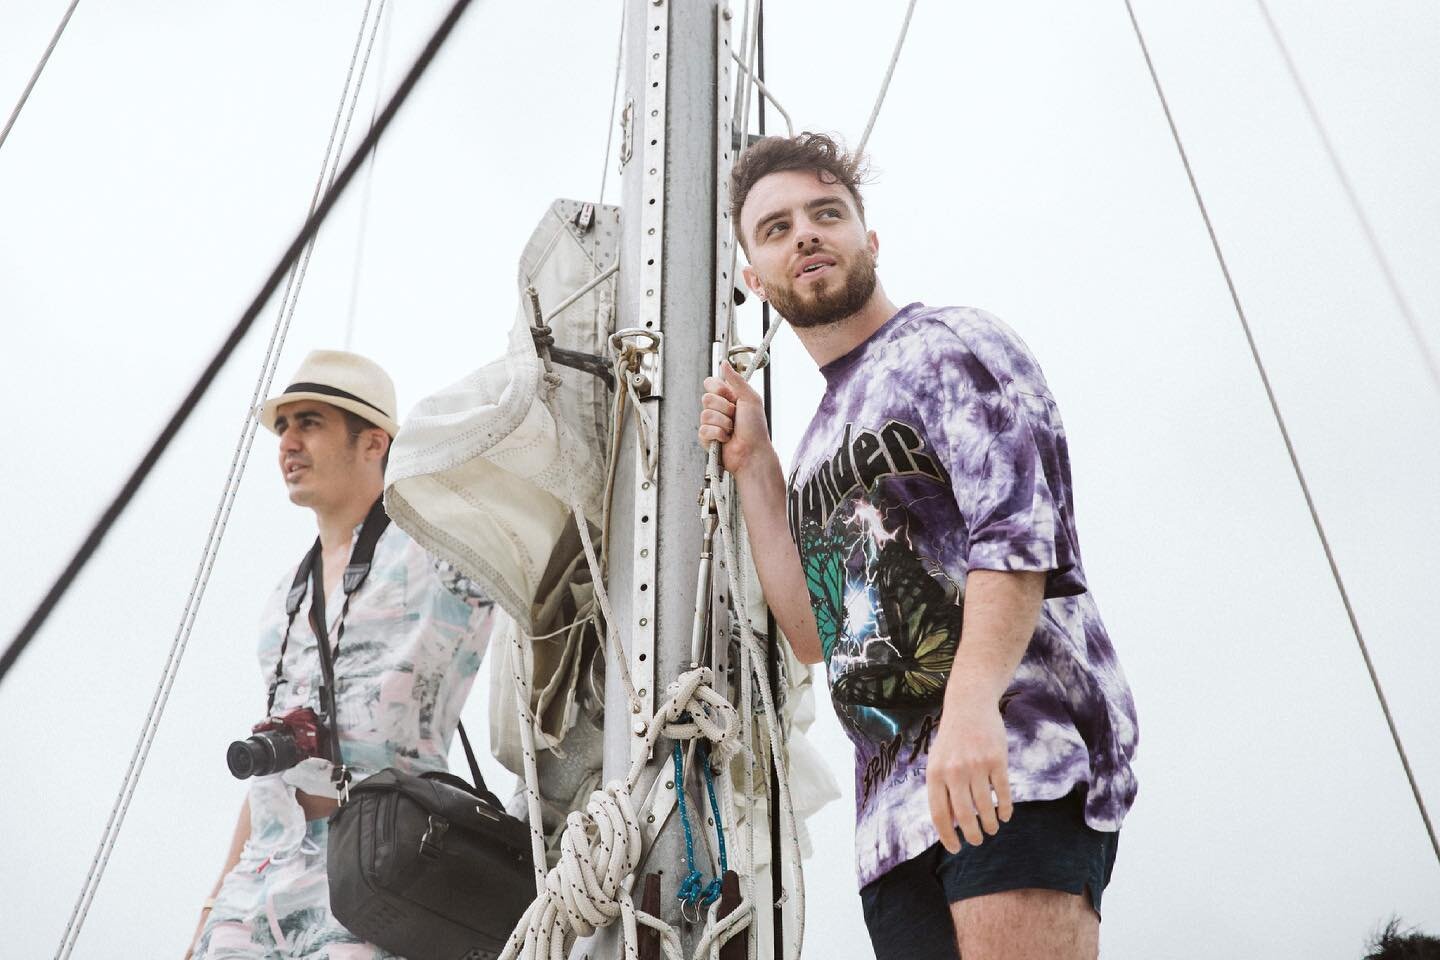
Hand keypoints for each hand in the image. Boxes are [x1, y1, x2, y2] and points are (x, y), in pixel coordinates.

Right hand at [697, 362, 774, 478]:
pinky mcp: (706, 438)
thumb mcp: (750, 399)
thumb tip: (724, 362)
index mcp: (728, 398)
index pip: (710, 383)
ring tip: (732, 430)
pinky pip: (703, 430)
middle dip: (724, 408)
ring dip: (723, 423)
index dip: (719, 389)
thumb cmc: (756, 428)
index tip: (731, 396)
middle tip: (735, 416)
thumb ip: (736, 380)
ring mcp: (711, 424)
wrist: (753, 452)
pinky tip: (726, 439)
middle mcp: (718, 409)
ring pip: (705, 414)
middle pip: (706, 398)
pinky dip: (718, 434)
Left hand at [925, 699, 1012, 852]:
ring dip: (990, 824)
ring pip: (986, 806)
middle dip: (972, 835)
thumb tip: (950, 824)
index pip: (940, 814)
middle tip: (977, 841)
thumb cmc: (952, 740)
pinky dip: (1005, 809)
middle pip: (965, 815)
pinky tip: (1005, 816)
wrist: (969, 706)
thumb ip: (942, 790)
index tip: (956, 849)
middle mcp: (954, 771)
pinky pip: (1003, 793)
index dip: (948, 836)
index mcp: (935, 774)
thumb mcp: (937, 762)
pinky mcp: (997, 759)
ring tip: (992, 829)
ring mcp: (976, 765)